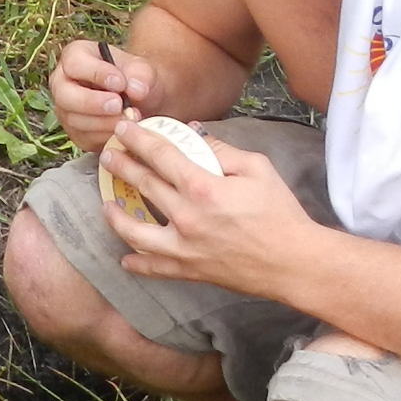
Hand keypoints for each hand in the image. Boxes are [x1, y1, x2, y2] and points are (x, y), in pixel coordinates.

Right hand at [49, 38, 160, 151]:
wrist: (140, 101)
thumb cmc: (134, 78)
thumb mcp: (142, 69)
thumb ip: (141, 75)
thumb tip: (136, 89)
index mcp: (74, 57)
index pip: (75, 63)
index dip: (96, 73)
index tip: (120, 83)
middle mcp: (62, 83)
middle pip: (64, 95)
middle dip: (92, 103)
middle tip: (119, 105)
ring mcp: (66, 110)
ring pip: (74, 120)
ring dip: (104, 122)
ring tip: (129, 118)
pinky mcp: (75, 133)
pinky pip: (84, 138)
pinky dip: (106, 136)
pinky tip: (123, 130)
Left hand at [99, 126, 329, 301]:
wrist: (294, 262)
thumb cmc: (280, 212)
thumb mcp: (257, 167)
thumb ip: (221, 149)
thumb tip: (193, 135)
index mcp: (203, 187)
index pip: (159, 156)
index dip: (138, 139)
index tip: (123, 130)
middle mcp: (186, 217)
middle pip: (143, 185)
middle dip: (122, 166)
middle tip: (109, 155)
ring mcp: (184, 248)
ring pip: (136, 231)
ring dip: (116, 215)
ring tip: (107, 203)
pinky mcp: (190, 271)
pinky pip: (154, 268)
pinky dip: (136, 263)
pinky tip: (124, 257)